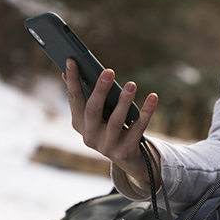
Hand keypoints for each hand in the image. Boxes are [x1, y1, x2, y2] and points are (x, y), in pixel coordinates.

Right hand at [63, 58, 159, 184]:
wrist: (127, 158)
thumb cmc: (110, 127)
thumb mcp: (96, 114)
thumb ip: (85, 95)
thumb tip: (67, 72)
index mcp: (79, 123)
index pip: (74, 98)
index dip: (72, 80)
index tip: (72, 60)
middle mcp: (89, 136)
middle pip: (93, 110)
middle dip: (100, 90)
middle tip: (109, 71)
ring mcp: (107, 145)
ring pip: (116, 121)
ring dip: (124, 101)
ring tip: (131, 84)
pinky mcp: (125, 150)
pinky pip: (138, 128)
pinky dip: (146, 112)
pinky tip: (153, 97)